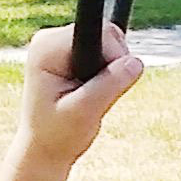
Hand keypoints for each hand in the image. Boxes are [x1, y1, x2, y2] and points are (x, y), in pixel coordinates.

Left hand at [15, 23, 145, 167]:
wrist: (45, 147)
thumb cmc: (58, 134)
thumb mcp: (84, 113)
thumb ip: (109, 85)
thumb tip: (136, 62)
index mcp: (47, 49)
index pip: (102, 33)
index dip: (115, 57)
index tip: (105, 86)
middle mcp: (51, 39)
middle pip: (108, 34)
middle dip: (114, 65)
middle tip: (97, 95)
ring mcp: (61, 44)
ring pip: (111, 42)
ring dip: (112, 70)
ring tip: (93, 94)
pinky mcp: (72, 51)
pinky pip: (107, 50)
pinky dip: (109, 71)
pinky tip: (92, 88)